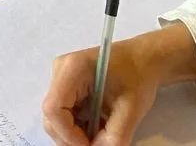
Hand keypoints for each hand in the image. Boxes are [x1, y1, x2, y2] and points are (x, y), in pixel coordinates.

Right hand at [42, 38, 168, 145]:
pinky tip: (98, 125)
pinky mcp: (67, 86)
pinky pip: (65, 115)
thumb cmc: (138, 76)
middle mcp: (61, 71)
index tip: (90, 145)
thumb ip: (114, 136)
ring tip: (102, 134)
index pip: (54, 108)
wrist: (143, 58)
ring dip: (77, 135)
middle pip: (52, 117)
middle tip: (98, 144)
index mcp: (74, 69)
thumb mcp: (131, 109)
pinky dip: (79, 128)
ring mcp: (62, 78)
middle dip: (72, 138)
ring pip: (57, 119)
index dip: (68, 134)